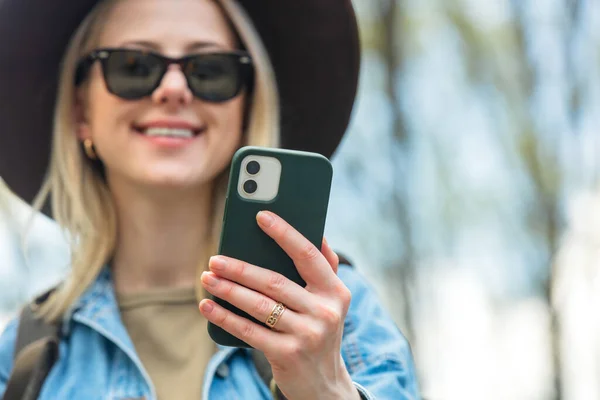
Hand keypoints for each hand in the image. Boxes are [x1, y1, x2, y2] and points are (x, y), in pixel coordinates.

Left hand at [199, 211, 359, 399]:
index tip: (261, 216)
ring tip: (207, 277)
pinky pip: (249, 330)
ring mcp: (307, 334)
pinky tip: (208, 306)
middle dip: (240, 268)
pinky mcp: (288, 354)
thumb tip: (316, 231)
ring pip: (259, 305)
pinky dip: (225, 317)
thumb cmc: (319, 331)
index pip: (308, 255)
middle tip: (215, 258)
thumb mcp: (330, 301)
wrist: (325, 385)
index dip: (284, 233)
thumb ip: (324, 268)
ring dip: (228, 290)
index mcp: (335, 291)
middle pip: (275, 282)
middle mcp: (325, 311)